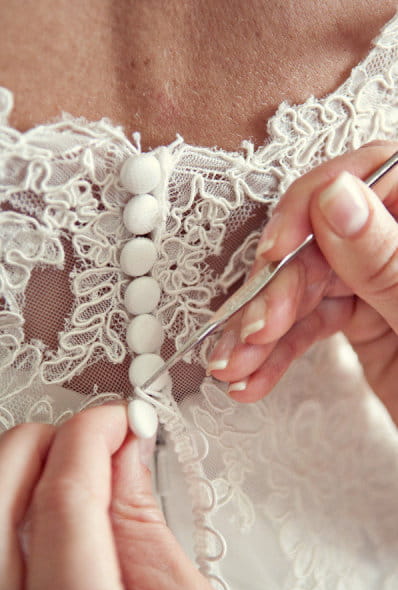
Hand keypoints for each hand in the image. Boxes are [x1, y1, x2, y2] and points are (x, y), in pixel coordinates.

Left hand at [0, 405, 219, 589]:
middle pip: (1, 489)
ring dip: (20, 466)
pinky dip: (6, 506)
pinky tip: (34, 505)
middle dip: (49, 439)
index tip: (121, 419)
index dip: (95, 435)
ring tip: (64, 466)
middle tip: (91, 439)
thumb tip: (128, 451)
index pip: (66, 496)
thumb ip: (146, 524)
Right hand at [208, 142, 397, 422]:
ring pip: (307, 288)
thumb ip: (389, 259)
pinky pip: (310, 324)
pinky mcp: (364, 319)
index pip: (373, 176)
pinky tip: (253, 376)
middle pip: (323, 241)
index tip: (277, 251)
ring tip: (234, 368)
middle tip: (250, 333)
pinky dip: (277, 352)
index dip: (312, 206)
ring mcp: (383, 281)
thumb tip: (336, 196)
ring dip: (263, 330)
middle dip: (278, 292)